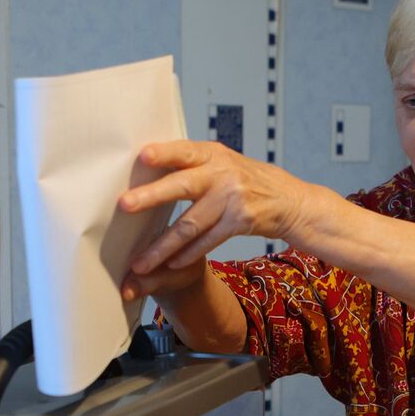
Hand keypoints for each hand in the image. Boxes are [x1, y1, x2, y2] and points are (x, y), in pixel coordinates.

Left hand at [119, 140, 310, 278]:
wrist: (289, 200)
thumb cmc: (247, 179)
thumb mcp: (223, 161)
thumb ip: (192, 163)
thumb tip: (148, 165)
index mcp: (213, 154)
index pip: (185, 151)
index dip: (165, 153)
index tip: (143, 156)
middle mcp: (222, 174)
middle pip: (182, 186)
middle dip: (151, 197)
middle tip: (124, 205)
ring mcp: (232, 198)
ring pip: (190, 224)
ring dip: (162, 246)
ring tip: (140, 262)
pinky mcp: (241, 221)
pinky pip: (208, 241)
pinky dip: (188, 254)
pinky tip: (171, 264)